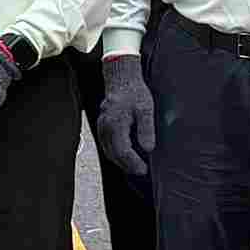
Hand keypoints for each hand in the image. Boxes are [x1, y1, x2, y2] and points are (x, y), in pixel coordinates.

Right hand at [95, 57, 153, 176]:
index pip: (123, 151)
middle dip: (127, 165)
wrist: (121, 77)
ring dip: (120, 161)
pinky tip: (125, 155)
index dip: (133, 163)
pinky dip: (115, 153)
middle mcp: (105, 127)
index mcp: (116, 124)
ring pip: (108, 151)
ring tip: (135, 167)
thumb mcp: (146, 109)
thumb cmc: (134, 92)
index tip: (144, 170)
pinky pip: (106, 144)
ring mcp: (101, 126)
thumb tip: (148, 148)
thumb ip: (146, 129)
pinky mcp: (101, 125)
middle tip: (141, 171)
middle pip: (114, 154)